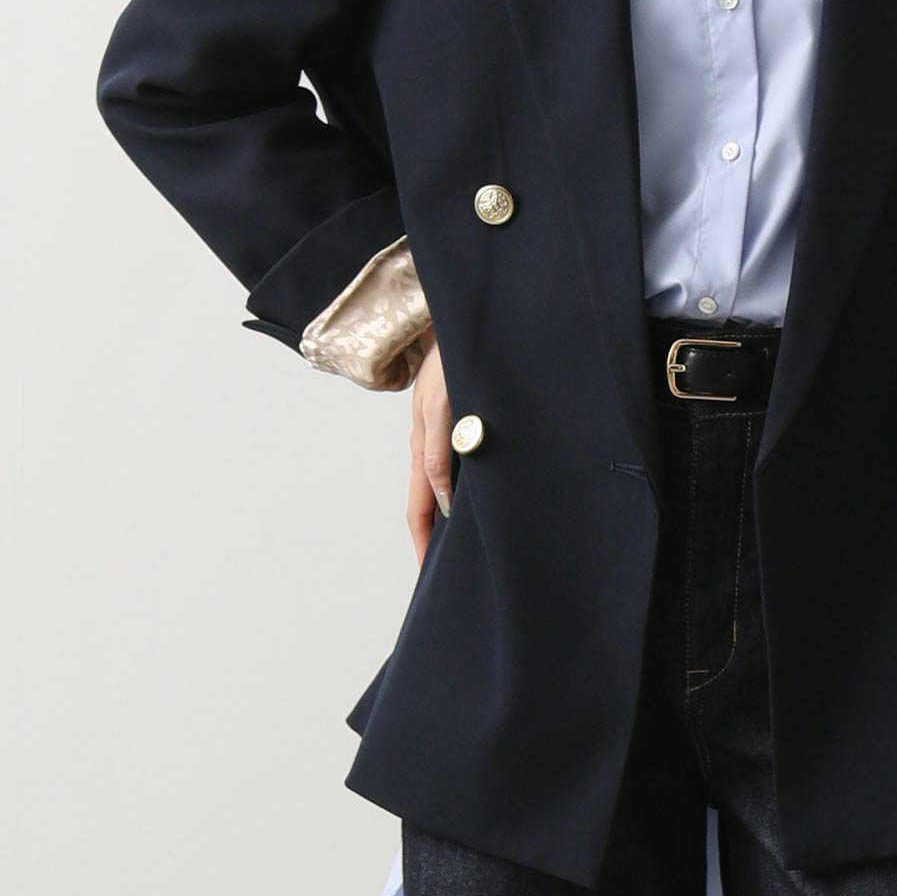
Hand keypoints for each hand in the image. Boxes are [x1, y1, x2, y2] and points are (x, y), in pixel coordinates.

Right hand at [406, 325, 450, 569]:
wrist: (459, 320)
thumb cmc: (452, 359)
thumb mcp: (442, 407)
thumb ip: (439, 452)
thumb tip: (444, 501)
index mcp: (422, 444)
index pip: (419, 507)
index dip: (425, 542)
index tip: (432, 574)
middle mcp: (428, 443)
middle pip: (424, 504)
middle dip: (431, 540)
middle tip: (442, 575)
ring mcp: (440, 432)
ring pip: (438, 486)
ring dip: (446, 517)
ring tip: (461, 548)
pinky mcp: (454, 421)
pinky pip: (452, 466)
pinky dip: (458, 490)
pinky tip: (477, 500)